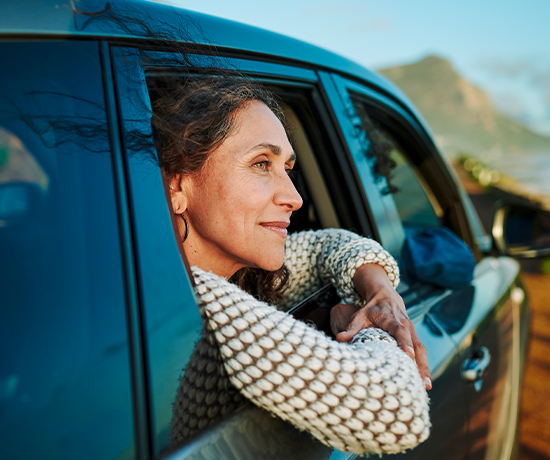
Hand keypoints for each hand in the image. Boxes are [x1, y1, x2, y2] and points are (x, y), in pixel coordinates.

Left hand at [334, 264, 431, 389]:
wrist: (385, 296)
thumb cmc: (371, 309)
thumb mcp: (359, 315)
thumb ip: (351, 328)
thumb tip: (339, 339)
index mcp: (391, 319)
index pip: (400, 330)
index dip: (405, 342)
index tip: (409, 356)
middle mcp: (406, 324)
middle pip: (417, 344)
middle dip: (421, 363)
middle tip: (423, 381)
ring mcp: (412, 330)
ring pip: (422, 349)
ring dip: (425, 367)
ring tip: (426, 386)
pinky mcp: (414, 335)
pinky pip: (421, 350)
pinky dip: (423, 364)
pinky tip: (423, 380)